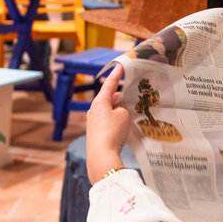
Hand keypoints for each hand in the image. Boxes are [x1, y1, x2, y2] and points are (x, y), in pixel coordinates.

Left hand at [86, 64, 130, 182]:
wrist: (101, 156)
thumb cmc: (113, 132)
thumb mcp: (123, 115)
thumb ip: (122, 107)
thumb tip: (118, 107)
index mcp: (100, 102)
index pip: (110, 84)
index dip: (117, 75)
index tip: (120, 65)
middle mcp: (93, 109)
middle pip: (109, 98)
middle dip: (120, 97)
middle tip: (130, 96)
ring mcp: (92, 121)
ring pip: (108, 110)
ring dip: (118, 110)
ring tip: (129, 114)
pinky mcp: (94, 131)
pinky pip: (106, 120)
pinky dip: (114, 119)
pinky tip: (122, 126)